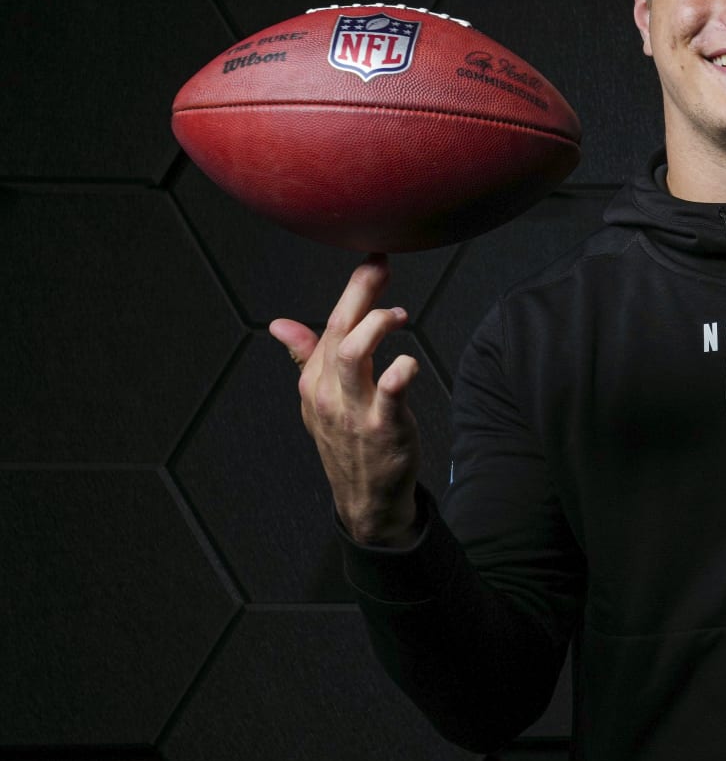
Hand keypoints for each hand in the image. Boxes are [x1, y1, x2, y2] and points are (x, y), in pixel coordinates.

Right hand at [269, 252, 422, 544]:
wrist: (365, 498)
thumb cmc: (348, 442)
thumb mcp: (320, 400)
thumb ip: (306, 358)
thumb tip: (280, 324)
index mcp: (314, 381)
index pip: (329, 325)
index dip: (353, 291)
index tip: (375, 262)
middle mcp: (328, 392)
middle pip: (339, 331)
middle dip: (360, 293)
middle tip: (383, 267)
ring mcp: (354, 410)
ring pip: (354, 353)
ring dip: (377, 326)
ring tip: (399, 317)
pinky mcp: (384, 427)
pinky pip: (391, 390)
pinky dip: (403, 369)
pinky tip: (411, 362)